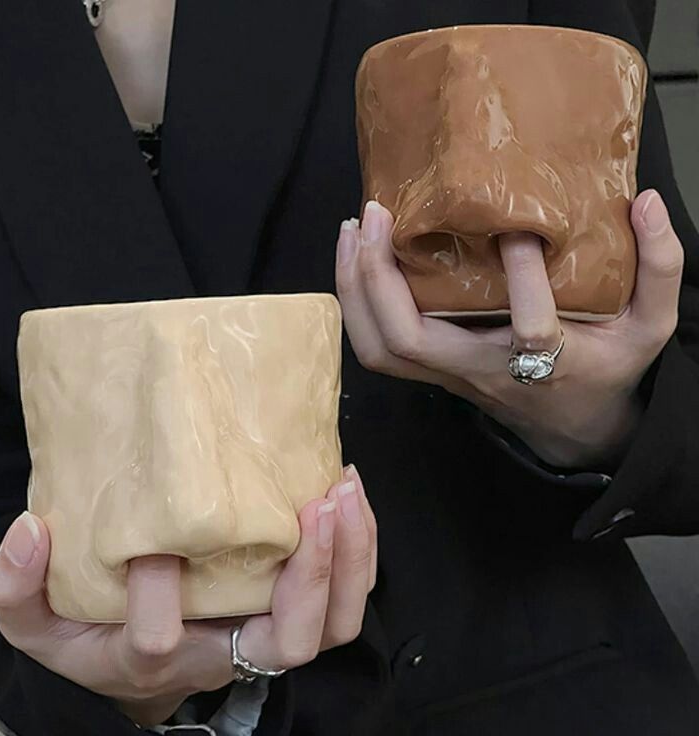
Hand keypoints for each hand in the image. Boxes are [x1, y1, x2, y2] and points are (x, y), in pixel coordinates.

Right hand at [0, 465, 375, 726]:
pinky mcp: (290, 609)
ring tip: (344, 489)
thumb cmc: (95, 635)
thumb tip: (28, 535)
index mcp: (156, 658)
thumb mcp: (38, 620)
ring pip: (332, 623)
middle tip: (317, 507)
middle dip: (311, 577)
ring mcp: (266, 634)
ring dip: (349, 557)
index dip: (156, 596)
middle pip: (290, 642)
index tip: (150, 545)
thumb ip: (17, 587)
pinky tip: (348, 492)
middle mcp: (224, 652)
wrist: (141, 664)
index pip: (156, 643)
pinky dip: (357, 548)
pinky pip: (341, 594)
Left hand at [336, 192, 683, 468]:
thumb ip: (660, 268)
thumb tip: (647, 202)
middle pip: (411, 339)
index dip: (521, 277)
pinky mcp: (433, 372)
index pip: (531, 325)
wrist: (573, 428)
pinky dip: (359, 307)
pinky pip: (380, 349)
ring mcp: (450, 375)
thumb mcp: (651, 327)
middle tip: (376, 214)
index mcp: (546, 362)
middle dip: (381, 276)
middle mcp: (483, 371)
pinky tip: (358, 261)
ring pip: (382, 349)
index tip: (517, 228)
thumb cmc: (608, 371)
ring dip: (357, 291)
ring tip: (352, 231)